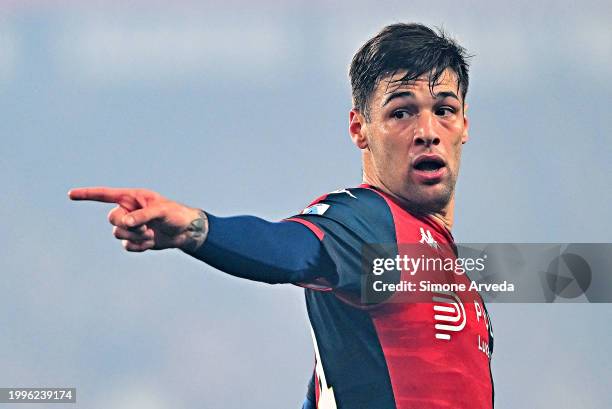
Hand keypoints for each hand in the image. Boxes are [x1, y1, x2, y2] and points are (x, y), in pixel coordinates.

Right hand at [68, 187, 207, 252]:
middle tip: (145, 226)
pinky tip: (151, 243)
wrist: (186, 231)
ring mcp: (131, 226)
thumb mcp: (161, 211)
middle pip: (112, 219)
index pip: (105, 195)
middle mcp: (128, 211)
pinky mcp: (135, 240)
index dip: (87, 195)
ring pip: (118, 234)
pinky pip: (127, 246)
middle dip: (127, 225)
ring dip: (135, 236)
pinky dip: (139, 247)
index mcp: (132, 198)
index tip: (71, 195)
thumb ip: (143, 215)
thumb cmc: (175, 214)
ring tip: (151, 233)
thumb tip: (126, 222)